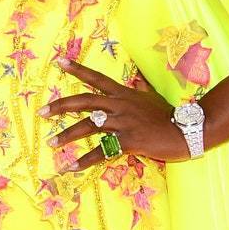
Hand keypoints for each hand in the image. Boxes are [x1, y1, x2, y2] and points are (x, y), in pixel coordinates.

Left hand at [45, 59, 187, 167]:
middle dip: (61, 106)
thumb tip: (137, 76)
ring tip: (51, 142)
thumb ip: (141, 86)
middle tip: (42, 111)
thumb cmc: (169, 115)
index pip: (97, 79)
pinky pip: (101, 152)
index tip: (59, 62)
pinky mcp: (128, 141)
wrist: (186, 131)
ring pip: (88, 127)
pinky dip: (84, 161)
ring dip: (67, 135)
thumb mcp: (153, 96)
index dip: (77, 70)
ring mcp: (123, 123)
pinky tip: (71, 167)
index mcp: (124, 94)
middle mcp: (119, 105)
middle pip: (84, 102)